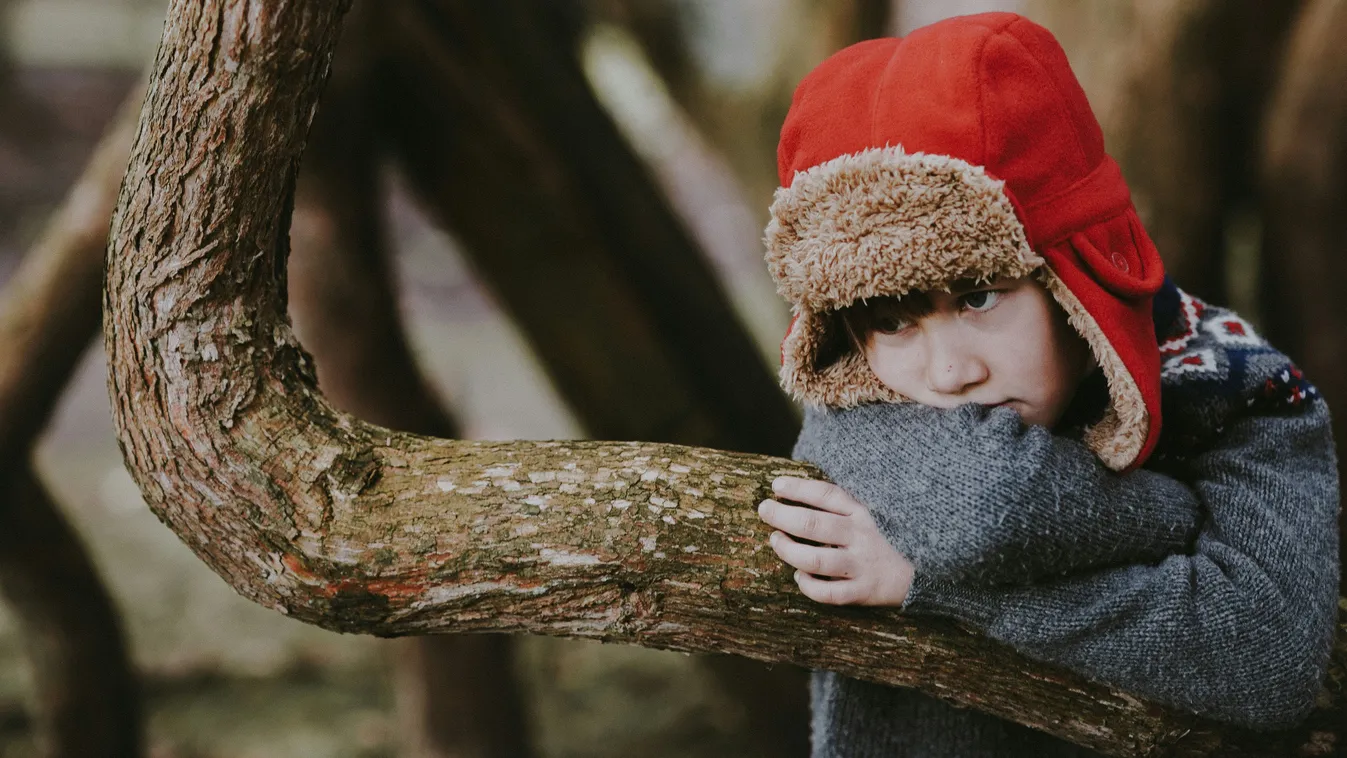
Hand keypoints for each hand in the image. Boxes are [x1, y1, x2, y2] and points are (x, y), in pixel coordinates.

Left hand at [757, 476, 914, 605]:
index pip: (826, 494)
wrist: (925, 573)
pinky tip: (799, 576)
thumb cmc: (888, 538)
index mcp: (863, 512)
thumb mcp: (872, 513)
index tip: (777, 485)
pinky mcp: (863, 591)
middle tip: (765, 510)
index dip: (799, 488)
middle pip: (813, 524)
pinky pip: (829, 593)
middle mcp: (860, 536)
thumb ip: (842, 504)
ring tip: (775, 540)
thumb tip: (799, 492)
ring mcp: (861, 565)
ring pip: (815, 560)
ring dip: (788, 550)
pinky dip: (808, 586)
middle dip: (783, 515)